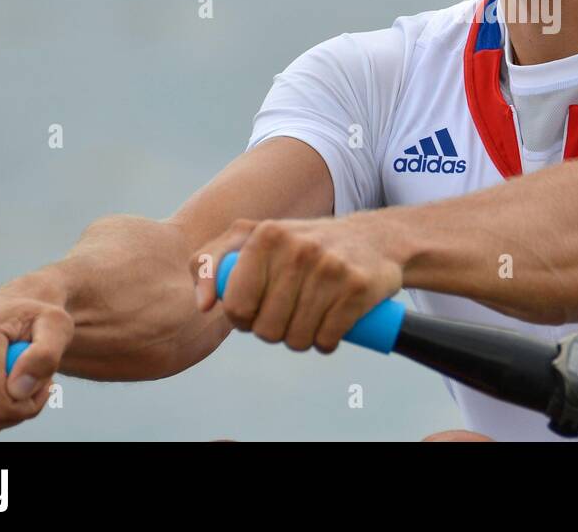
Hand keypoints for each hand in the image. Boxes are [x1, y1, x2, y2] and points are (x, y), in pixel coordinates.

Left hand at [193, 215, 402, 352]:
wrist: (375, 239)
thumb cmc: (303, 245)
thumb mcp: (254, 238)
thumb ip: (210, 261)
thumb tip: (203, 305)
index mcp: (267, 234)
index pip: (236, 305)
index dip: (243, 317)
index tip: (256, 309)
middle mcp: (298, 248)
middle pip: (266, 329)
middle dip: (273, 331)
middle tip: (287, 313)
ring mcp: (331, 268)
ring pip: (297, 339)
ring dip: (300, 340)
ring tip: (308, 319)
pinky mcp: (358, 288)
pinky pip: (327, 340)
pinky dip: (326, 343)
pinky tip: (329, 327)